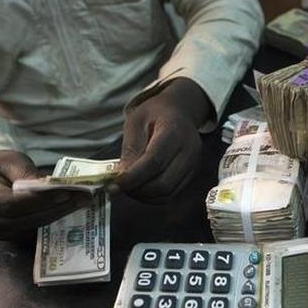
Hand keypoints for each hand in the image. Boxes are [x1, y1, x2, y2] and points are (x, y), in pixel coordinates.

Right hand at [0, 150, 87, 239]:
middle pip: (20, 220)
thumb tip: (50, 187)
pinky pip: (26, 233)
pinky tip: (65, 212)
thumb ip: (26, 174)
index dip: (39, 201)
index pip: (10, 204)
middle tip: (80, 199)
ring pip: (25, 229)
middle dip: (53, 210)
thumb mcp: (9, 160)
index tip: (66, 193)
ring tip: (77, 204)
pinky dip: (47, 223)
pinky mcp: (1, 235)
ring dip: (54, 218)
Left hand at [112, 78, 209, 202]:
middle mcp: (189, 150)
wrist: (181, 110)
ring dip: (144, 196)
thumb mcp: (136, 121)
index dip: (133, 178)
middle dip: (138, 190)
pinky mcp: (191, 174)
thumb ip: (130, 149)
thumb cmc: (156, 113)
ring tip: (129, 186)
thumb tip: (122, 177)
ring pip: (167, 193)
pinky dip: (153, 197)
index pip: (155, 161)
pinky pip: (171, 194)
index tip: (114, 186)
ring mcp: (193, 164)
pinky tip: (141, 188)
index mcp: (174, 130)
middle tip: (119, 187)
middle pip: (163, 182)